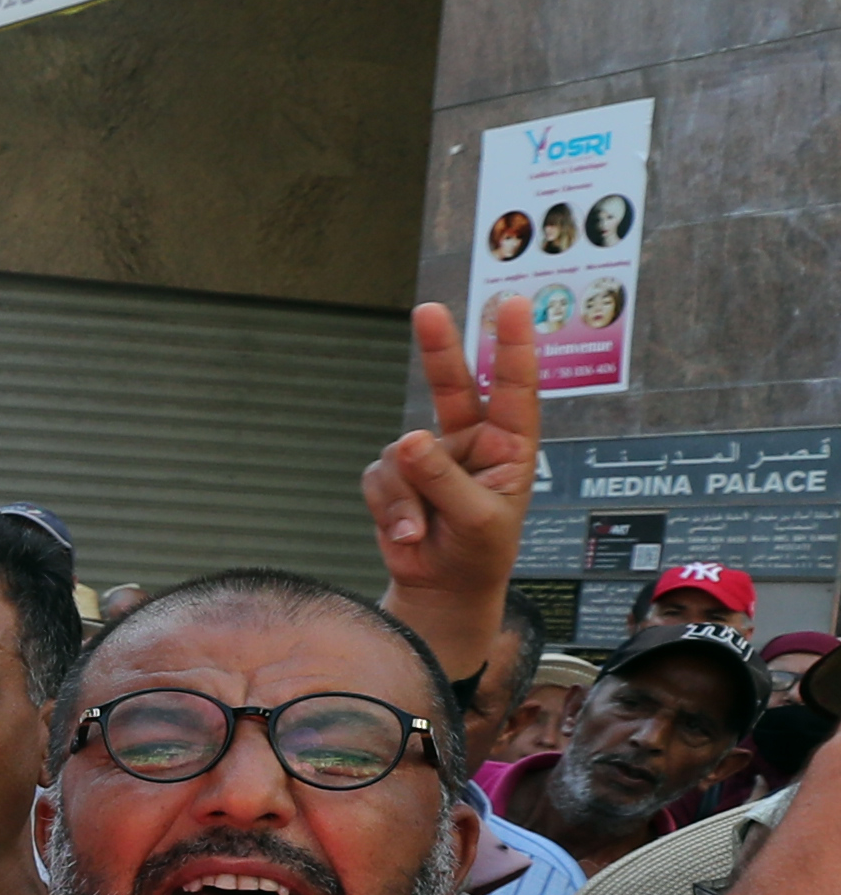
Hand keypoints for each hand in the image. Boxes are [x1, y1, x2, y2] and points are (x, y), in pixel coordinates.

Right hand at [371, 296, 539, 611]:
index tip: (513, 305)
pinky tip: (405, 532)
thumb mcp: (478, 520)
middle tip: (428, 311)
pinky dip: (387, 507)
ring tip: (419, 529)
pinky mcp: (395, 476)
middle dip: (439, 348)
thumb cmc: (480, 554)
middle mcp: (470, 442)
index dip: (513, 347)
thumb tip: (409, 441)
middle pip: (452, 386)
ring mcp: (429, 457)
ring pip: (400, 453)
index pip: (515, 390)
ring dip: (405, 495)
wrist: (443, 589)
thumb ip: (445, 480)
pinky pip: (378, 478)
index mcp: (510, 447)